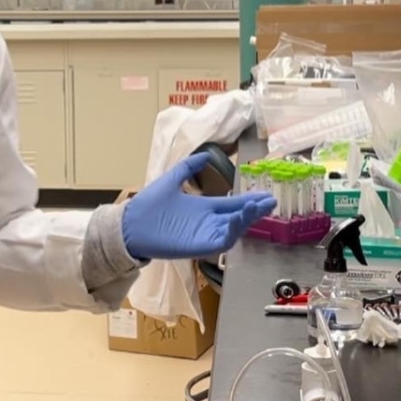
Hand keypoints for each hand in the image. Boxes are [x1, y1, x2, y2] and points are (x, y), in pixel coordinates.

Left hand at [121, 153, 276, 261]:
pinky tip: (239, 218)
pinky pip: (220, 241)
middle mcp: (208, 222)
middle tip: (271, 201)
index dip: (249, 200)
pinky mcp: (198, 246)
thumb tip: (204, 154)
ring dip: (247, 219)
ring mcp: (204, 235)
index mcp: (203, 208)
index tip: (265, 193)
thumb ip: (187, 168)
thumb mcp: (172, 179)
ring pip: (233, 229)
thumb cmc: (148, 205)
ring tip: (258, 206)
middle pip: (238, 217)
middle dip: (255, 210)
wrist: (129, 224)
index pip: (232, 204)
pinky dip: (232, 231)